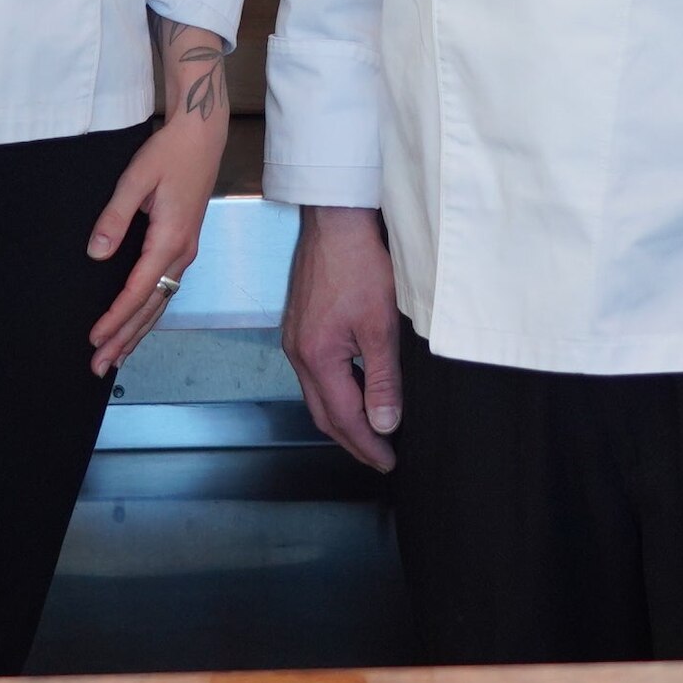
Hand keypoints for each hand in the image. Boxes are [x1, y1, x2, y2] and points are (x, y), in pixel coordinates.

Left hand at [86, 21, 232, 376]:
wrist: (202, 136)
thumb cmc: (170, 153)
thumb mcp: (135, 179)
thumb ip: (114, 218)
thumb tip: (97, 253)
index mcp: (170, 240)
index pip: (138, 291)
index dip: (115, 319)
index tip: (94, 339)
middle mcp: (182, 254)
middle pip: (151, 308)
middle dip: (125, 339)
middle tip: (99, 367)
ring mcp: (186, 252)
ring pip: (160, 304)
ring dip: (137, 332)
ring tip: (116, 358)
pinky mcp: (183, 246)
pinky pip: (165, 290)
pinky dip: (149, 314)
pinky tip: (137, 325)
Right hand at [285, 205, 403, 470]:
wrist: (335, 222)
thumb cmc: (358, 264)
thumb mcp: (381, 326)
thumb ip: (383, 380)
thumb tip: (385, 423)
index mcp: (316, 357)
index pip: (344, 417)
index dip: (367, 444)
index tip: (388, 460)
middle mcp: (298, 353)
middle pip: (323, 413)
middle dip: (351, 440)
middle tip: (379, 457)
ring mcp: (295, 339)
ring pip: (317, 395)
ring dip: (342, 417)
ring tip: (371, 431)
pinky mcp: (300, 326)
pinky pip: (314, 373)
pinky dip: (335, 391)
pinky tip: (355, 390)